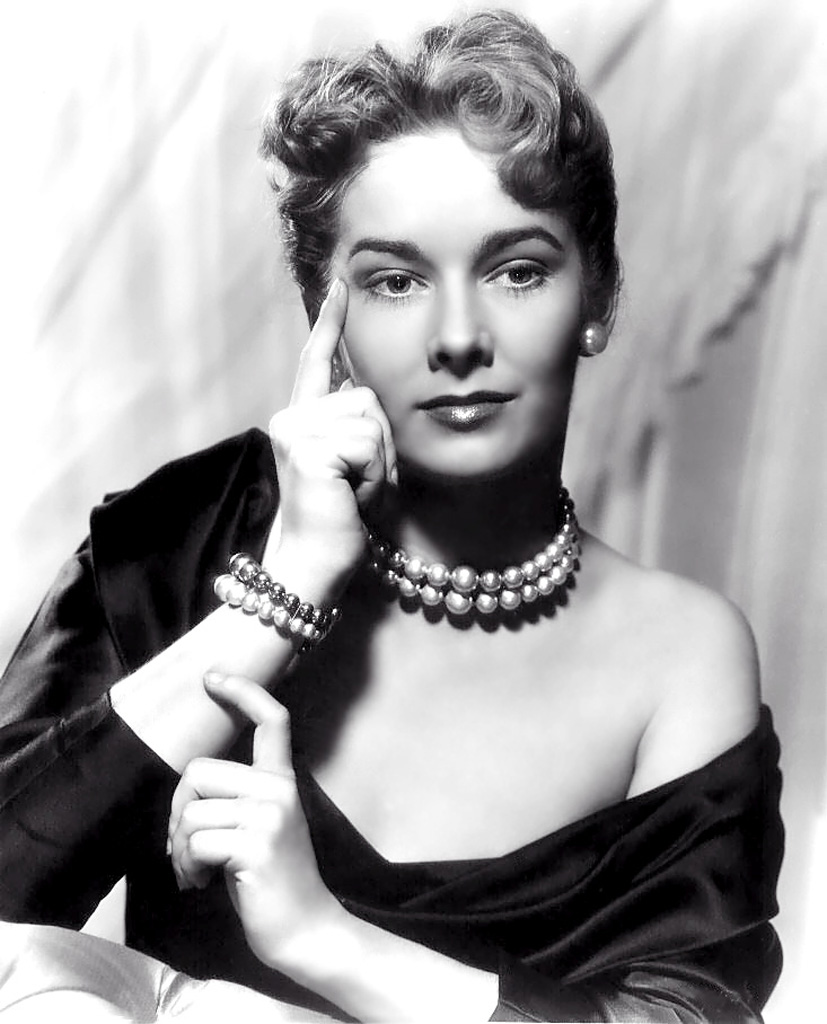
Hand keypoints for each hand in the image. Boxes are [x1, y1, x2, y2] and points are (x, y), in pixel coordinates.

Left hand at [167, 673, 342, 968]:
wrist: (305, 929)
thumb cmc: (274, 879)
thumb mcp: (261, 825)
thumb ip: (237, 797)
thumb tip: (186, 792)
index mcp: (283, 779)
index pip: (271, 719)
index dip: (242, 691)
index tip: (212, 677)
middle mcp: (278, 789)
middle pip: (198, 772)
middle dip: (178, 810)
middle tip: (186, 846)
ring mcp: (268, 816)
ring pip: (189, 811)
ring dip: (179, 848)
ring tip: (196, 870)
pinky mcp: (254, 846)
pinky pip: (194, 842)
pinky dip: (186, 867)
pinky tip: (200, 883)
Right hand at [268, 279, 396, 585]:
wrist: (313, 566)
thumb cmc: (339, 521)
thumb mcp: (352, 466)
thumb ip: (358, 428)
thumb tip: (373, 395)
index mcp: (301, 419)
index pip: (317, 362)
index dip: (331, 323)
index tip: (340, 284)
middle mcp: (291, 418)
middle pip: (369, 398)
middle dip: (382, 446)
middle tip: (359, 486)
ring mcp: (296, 431)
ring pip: (374, 420)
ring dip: (380, 464)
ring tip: (354, 494)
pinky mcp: (309, 449)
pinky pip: (370, 445)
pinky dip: (375, 477)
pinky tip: (352, 499)